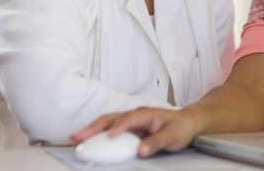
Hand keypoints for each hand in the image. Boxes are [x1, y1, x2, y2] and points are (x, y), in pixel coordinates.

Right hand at [70, 107, 200, 156]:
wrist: (187, 123)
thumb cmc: (180, 127)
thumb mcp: (172, 135)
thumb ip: (157, 142)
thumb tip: (141, 150)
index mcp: (145, 114)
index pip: (128, 119)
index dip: (118, 127)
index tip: (109, 137)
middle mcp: (135, 115)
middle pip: (111, 118)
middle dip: (94, 127)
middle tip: (79, 136)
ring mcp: (130, 122)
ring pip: (107, 123)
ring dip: (91, 130)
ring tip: (76, 138)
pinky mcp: (128, 129)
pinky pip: (109, 130)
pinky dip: (97, 135)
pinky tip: (88, 141)